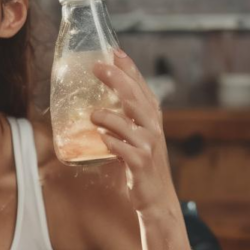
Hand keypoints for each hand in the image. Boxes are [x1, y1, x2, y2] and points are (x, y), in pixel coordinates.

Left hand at [90, 49, 178, 214]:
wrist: (156, 197)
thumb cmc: (141, 164)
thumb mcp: (136, 138)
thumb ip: (124, 120)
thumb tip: (99, 104)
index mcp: (151, 118)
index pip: (141, 87)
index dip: (129, 69)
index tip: (115, 52)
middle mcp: (153, 127)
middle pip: (135, 97)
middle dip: (117, 79)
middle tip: (97, 66)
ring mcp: (148, 144)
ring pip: (127, 122)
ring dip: (107, 116)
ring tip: (93, 115)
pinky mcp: (140, 162)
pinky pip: (122, 148)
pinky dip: (110, 142)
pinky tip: (102, 139)